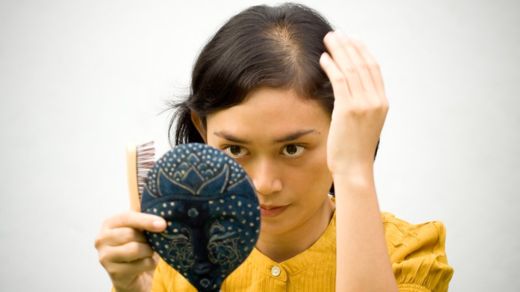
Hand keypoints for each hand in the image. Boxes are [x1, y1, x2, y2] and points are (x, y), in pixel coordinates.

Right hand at [95, 211, 165, 291]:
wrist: (133, 275)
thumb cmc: (137, 246)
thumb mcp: (140, 229)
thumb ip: (145, 219)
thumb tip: (159, 217)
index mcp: (109, 224)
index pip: (126, 218)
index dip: (146, 220)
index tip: (162, 224)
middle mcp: (102, 239)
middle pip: (131, 234)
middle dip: (146, 239)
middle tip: (150, 243)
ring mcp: (105, 257)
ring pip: (135, 249)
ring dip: (148, 251)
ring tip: (148, 252)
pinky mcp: (114, 272)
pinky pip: (140, 264)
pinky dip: (150, 263)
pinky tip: (145, 264)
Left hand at [319, 31, 387, 174]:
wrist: (354, 169)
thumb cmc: (354, 148)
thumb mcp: (365, 123)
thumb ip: (362, 104)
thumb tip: (348, 88)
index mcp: (382, 102)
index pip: (374, 68)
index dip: (362, 51)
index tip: (352, 39)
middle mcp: (376, 101)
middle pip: (363, 64)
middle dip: (349, 46)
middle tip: (336, 34)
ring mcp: (364, 105)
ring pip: (351, 69)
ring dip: (339, 51)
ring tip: (328, 39)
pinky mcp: (349, 110)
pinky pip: (340, 81)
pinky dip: (331, 67)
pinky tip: (323, 58)